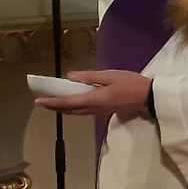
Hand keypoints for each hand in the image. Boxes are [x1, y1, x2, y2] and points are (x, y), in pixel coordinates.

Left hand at [35, 70, 152, 118]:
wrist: (149, 97)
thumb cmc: (131, 84)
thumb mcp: (111, 76)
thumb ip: (90, 77)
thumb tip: (71, 77)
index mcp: (94, 99)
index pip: (68, 102)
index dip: (53, 102)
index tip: (39, 101)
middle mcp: (94, 108)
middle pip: (70, 110)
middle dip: (55, 107)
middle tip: (42, 103)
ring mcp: (100, 111)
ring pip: (76, 112)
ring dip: (63, 109)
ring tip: (54, 104)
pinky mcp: (105, 111)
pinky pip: (84, 111)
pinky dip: (73, 108)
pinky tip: (73, 104)